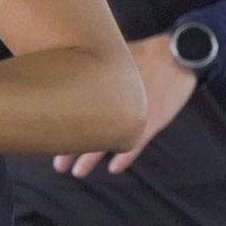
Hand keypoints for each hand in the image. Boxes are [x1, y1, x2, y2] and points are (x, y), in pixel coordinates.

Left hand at [53, 33, 195, 178]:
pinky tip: (114, 167)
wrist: (178, 55)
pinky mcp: (151, 122)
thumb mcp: (112, 56)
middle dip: (69, 149)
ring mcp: (132, 114)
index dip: (59, 128)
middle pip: (85, 129)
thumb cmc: (143, 53)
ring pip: (105, 141)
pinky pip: (133, 145)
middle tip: (58, 165)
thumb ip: (91, 68)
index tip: (47, 139)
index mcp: (99, 83)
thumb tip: (65, 74)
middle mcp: (113, 101)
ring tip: (77, 172)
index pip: (73, 109)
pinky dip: (123, 158)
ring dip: (89, 159)